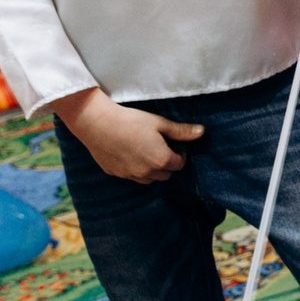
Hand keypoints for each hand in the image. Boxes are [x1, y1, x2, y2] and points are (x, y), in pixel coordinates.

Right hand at [57, 89, 200, 184]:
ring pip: (149, 178)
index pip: (179, 164)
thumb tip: (202, 132)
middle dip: (168, 163)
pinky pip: (132, 176)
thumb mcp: (159, 123)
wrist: (97, 124)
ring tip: (147, 150)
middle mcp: (146, 173)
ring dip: (152, 169)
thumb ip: (181, 131)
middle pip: (166, 174)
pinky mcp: (115, 174)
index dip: (180, 154)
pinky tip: (130, 153)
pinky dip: (136, 169)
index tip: (175, 143)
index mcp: (161, 161)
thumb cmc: (131, 121)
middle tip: (162, 146)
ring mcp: (130, 175)